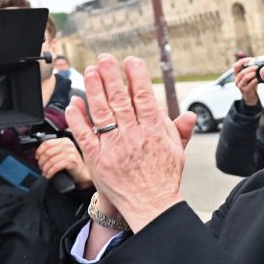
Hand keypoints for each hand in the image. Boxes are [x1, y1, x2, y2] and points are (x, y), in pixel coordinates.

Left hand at [34, 137, 91, 189]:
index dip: (39, 151)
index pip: (47, 143)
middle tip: (41, 167)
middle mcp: (67, 145)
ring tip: (45, 172)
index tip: (37, 157)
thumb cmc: (72, 163)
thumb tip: (39, 153)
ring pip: (50, 161)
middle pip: (47, 152)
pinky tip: (49, 175)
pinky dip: (50, 172)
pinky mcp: (71, 161)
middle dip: (41, 162)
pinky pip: (55, 167)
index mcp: (64, 141)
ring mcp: (70, 153)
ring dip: (45, 168)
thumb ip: (54, 150)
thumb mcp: (63, 153)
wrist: (83, 172)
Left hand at [65, 54, 197, 232]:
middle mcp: (133, 136)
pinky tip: (74, 104)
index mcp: (154, 131)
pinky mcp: (98, 159)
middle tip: (105, 58)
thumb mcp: (177, 151)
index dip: (137, 77)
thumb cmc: (163, 177)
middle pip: (120, 100)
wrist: (150, 205)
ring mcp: (114, 147)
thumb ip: (179, 130)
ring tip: (90, 72)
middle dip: (112, 77)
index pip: (144, 97)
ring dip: (95, 91)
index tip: (131, 61)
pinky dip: (78, 119)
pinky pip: (85, 136)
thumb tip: (189, 114)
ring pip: (102, 113)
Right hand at [232, 57, 260, 105]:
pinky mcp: (246, 90)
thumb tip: (258, 60)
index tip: (250, 59)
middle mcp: (236, 80)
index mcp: (236, 74)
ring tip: (258, 72)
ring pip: (246, 77)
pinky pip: (251, 83)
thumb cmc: (250, 83)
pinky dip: (256, 79)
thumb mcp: (248, 75)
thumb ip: (250, 68)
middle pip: (242, 72)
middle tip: (257, 66)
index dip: (242, 61)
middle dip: (250, 68)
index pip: (235, 66)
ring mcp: (241, 86)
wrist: (250, 96)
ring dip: (253, 73)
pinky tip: (259, 78)